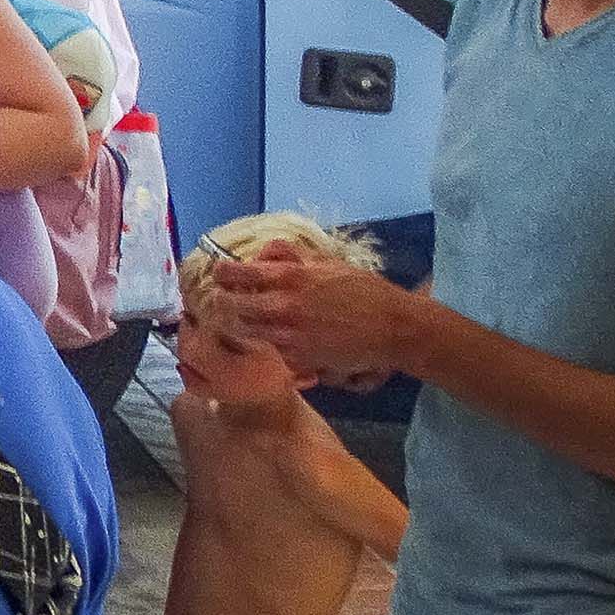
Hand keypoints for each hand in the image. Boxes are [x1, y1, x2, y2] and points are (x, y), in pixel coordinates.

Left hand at [212, 244, 426, 388]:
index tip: (221, 274)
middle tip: (227, 299)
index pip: (235, 273)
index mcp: (289, 277)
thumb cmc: (362, 290)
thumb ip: (287, 255)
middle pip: (230, 307)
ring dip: (241, 324)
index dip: (222, 273)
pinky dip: (268, 344)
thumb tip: (258, 255)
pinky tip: (278, 337)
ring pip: (245, 332)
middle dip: (224, 302)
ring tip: (249, 318)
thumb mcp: (325, 261)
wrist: (393, 328)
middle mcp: (283, 307)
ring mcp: (289, 336)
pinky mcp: (299, 359)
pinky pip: (270, 351)